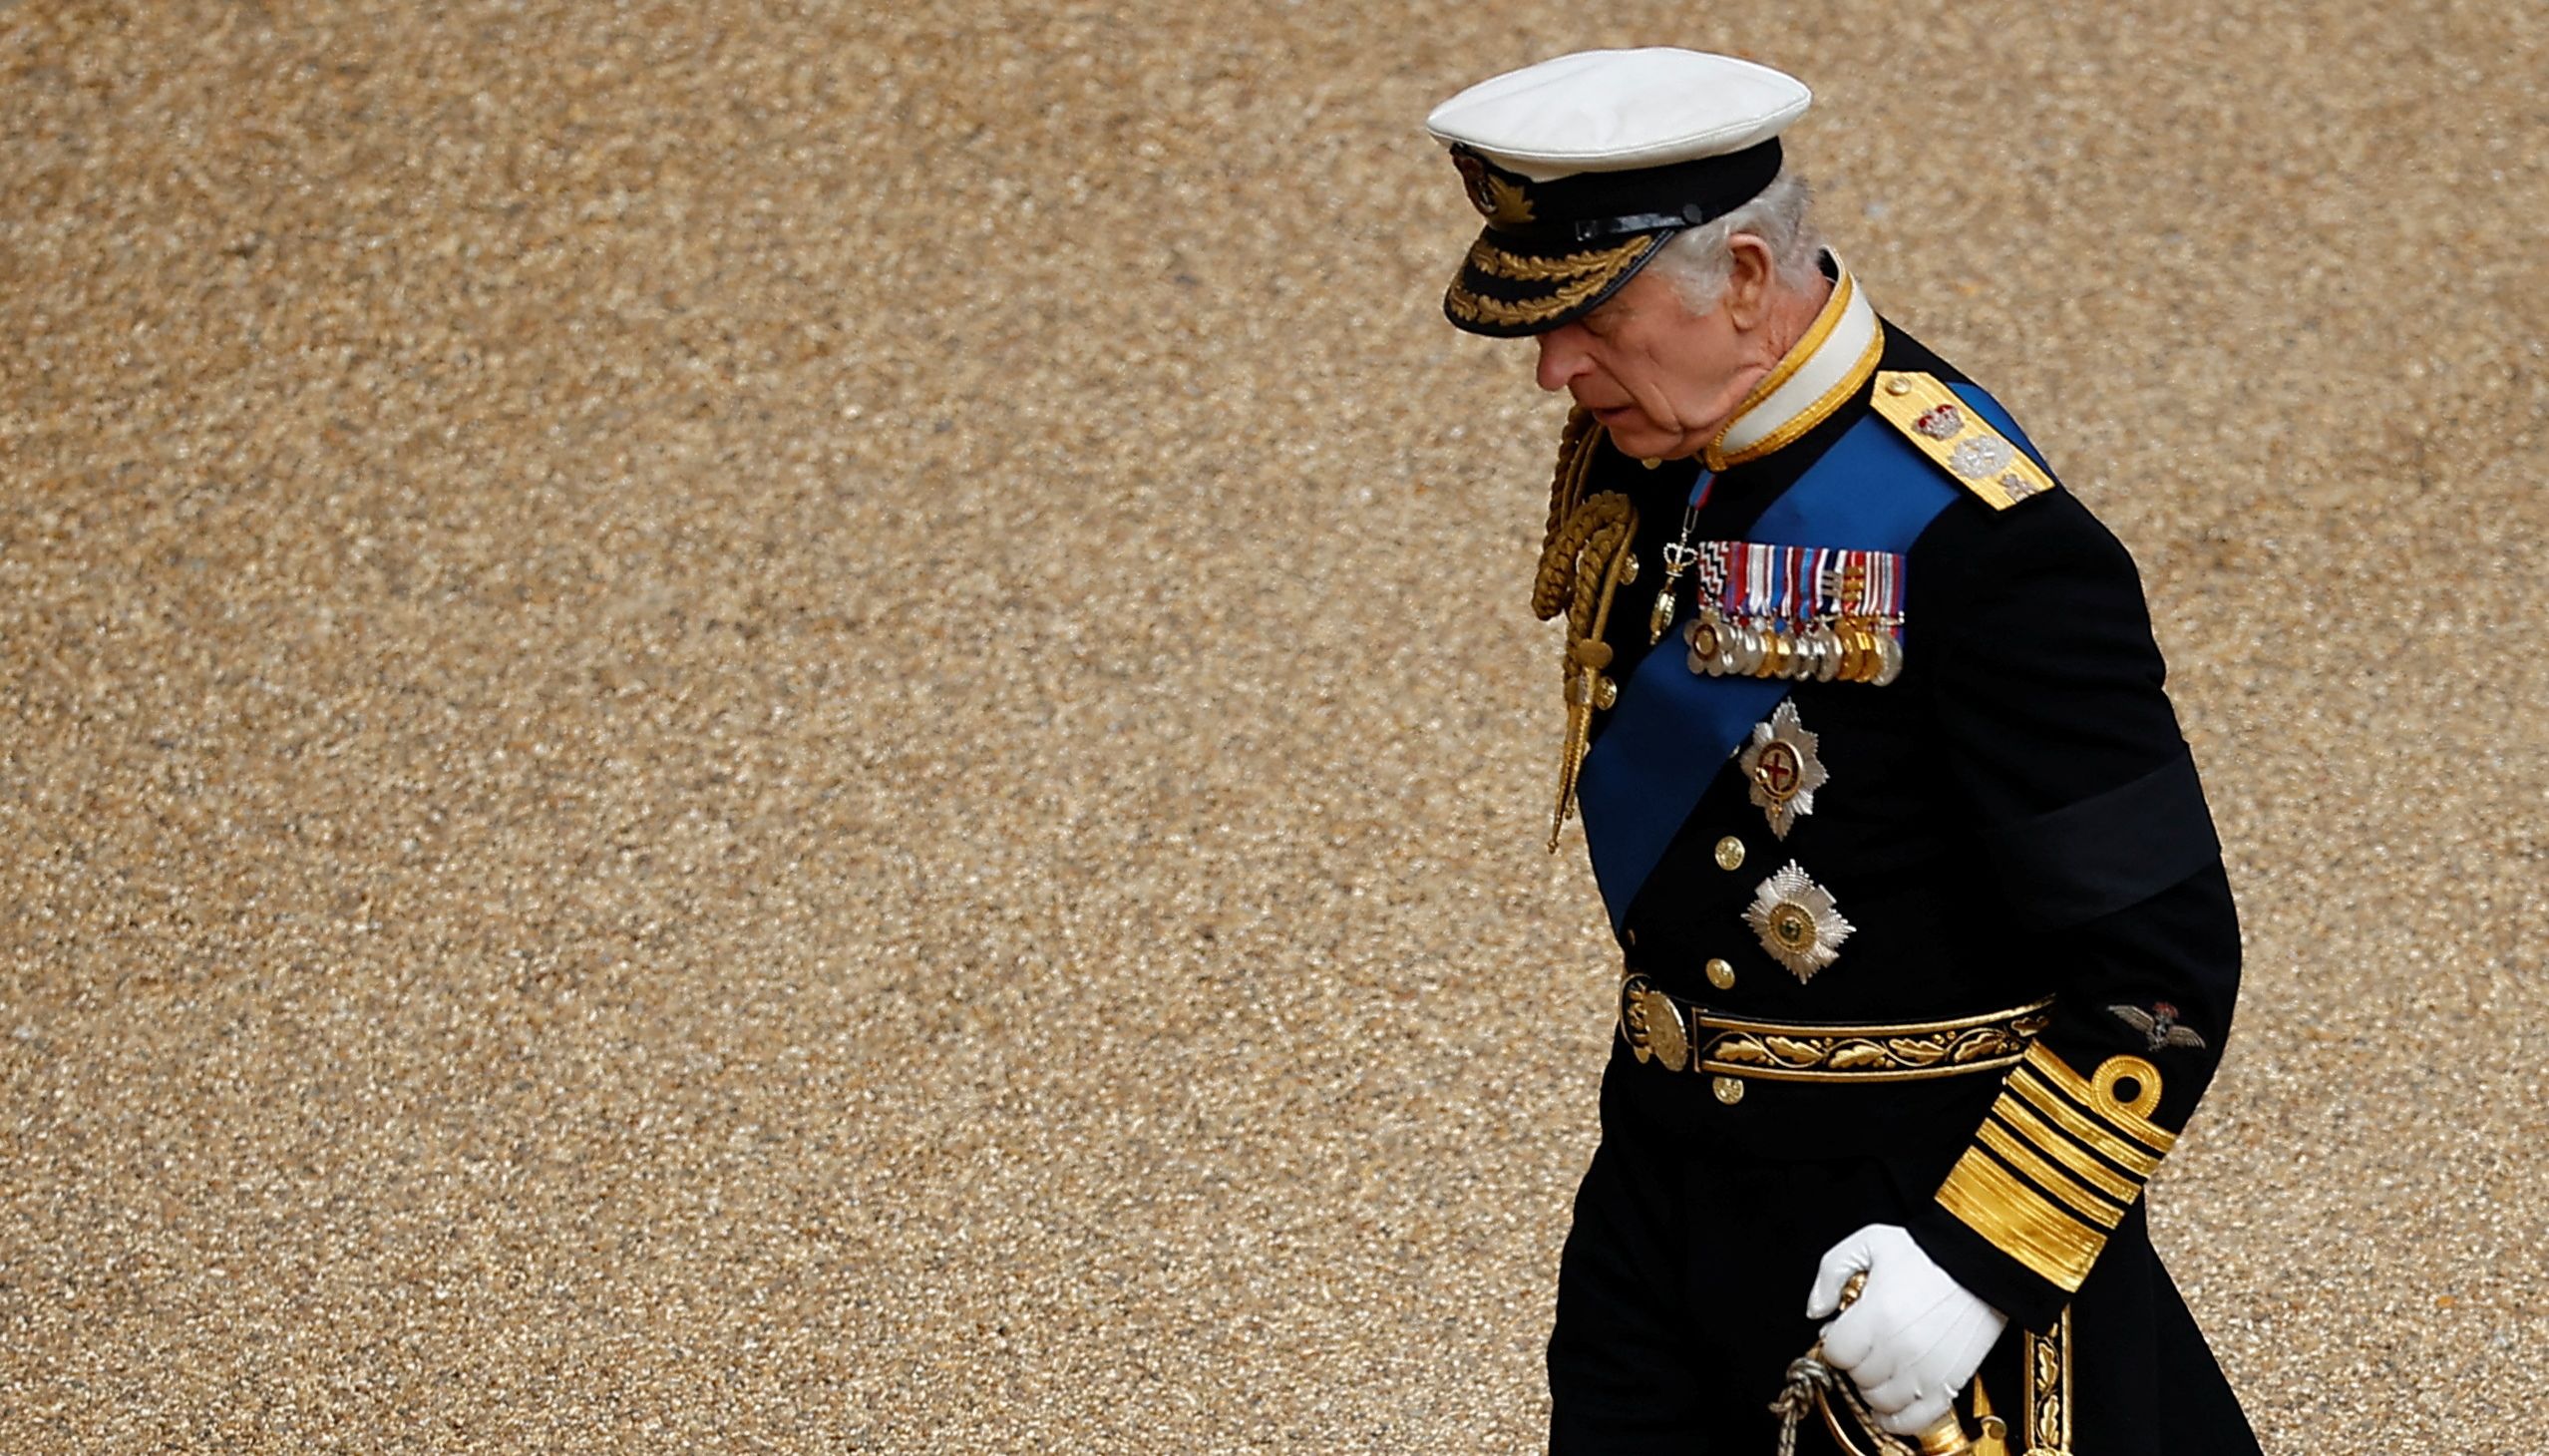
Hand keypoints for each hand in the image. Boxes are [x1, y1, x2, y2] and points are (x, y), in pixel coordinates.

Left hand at [1805, 1223, 2006, 1435]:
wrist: (1979, 1263)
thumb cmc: (1927, 1253)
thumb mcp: (1869, 1243)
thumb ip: (1831, 1273)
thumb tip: (1816, 1309)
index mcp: (1877, 1316)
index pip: (1837, 1353)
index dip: (1837, 1342)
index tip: (1845, 1332)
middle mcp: (1899, 1350)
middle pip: (1858, 1378)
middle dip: (1857, 1362)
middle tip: (1867, 1345)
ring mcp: (1925, 1372)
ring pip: (1881, 1403)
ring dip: (1875, 1388)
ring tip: (1882, 1367)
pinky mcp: (1949, 1385)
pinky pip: (1915, 1421)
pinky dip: (1898, 1420)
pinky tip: (1891, 1406)